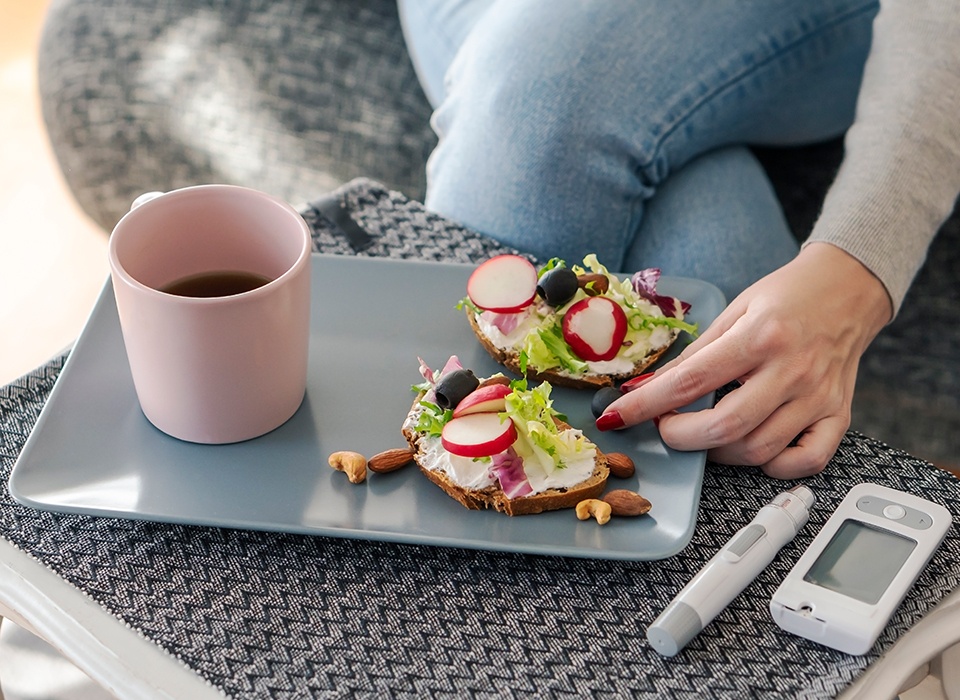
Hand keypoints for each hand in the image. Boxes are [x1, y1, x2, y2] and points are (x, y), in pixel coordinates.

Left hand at [597, 243, 891, 478]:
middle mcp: (791, 370)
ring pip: (758, 450)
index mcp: (760, 337)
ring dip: (718, 453)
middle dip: (680, 437)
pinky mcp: (839, 415)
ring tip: (704, 434)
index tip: (616, 417)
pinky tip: (753, 448)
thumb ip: (696, 354)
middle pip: (724, 427)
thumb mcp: (734, 310)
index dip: (646, 404)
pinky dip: (774, 466)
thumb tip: (649, 388)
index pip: (690, 381)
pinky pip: (805, 461)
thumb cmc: (787, 297)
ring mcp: (818, 397)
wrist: (849, 288)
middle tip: (666, 427)